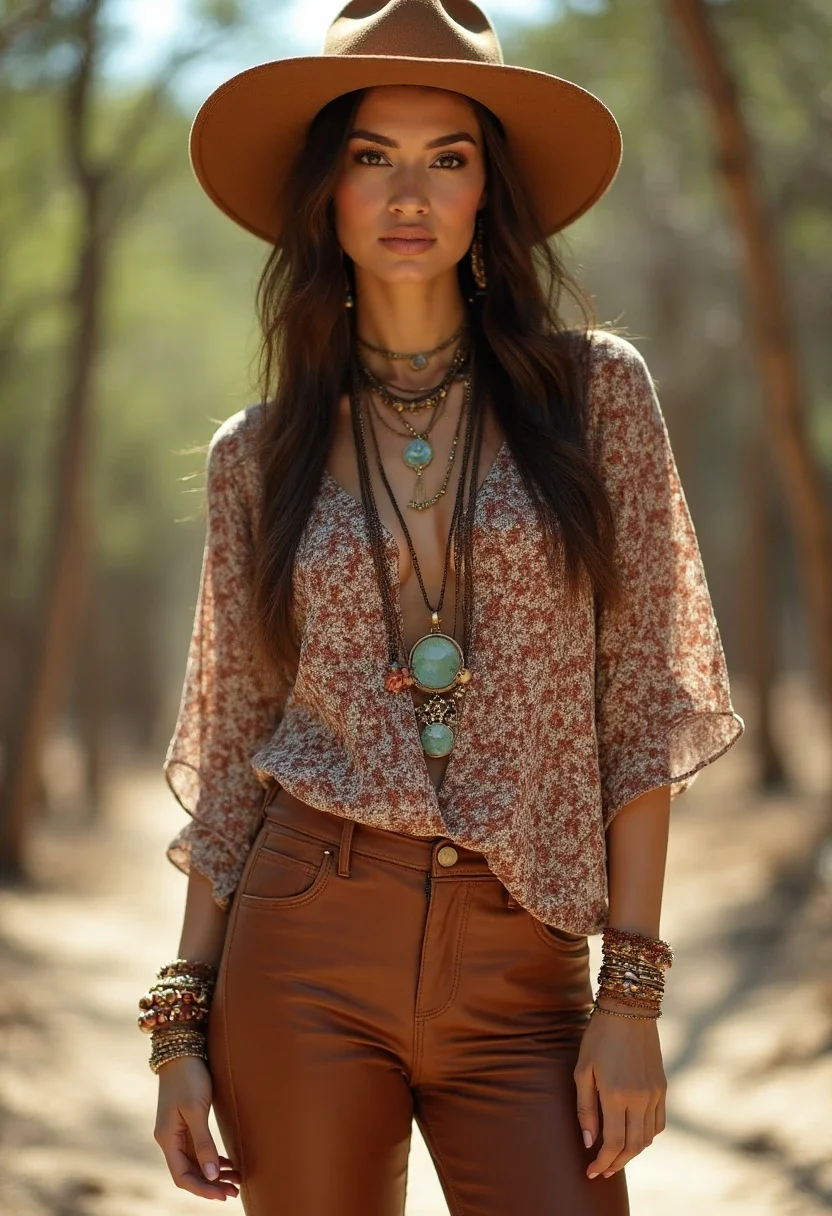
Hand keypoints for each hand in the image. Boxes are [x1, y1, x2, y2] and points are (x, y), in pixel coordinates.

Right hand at [154, 1055, 240, 1200]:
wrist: (183, 1051)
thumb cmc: (189, 1078)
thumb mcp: (196, 1110)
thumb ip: (203, 1143)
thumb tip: (210, 1175)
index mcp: (168, 1139)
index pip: (182, 1176)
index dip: (202, 1189)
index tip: (222, 1195)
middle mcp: (170, 1139)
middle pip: (189, 1172)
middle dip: (211, 1184)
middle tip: (235, 1191)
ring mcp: (177, 1131)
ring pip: (195, 1162)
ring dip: (213, 1173)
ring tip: (235, 1180)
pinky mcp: (186, 1123)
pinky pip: (197, 1150)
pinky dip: (211, 1159)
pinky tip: (226, 1164)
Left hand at [573, 1007, 666, 1179]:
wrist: (630, 1009)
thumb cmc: (599, 1037)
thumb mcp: (583, 1070)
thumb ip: (585, 1109)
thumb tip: (589, 1142)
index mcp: (617, 1094)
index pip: (613, 1143)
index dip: (602, 1163)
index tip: (590, 1172)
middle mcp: (640, 1098)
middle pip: (633, 1147)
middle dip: (616, 1163)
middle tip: (602, 1171)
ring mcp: (655, 1094)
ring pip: (648, 1138)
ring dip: (632, 1153)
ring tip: (615, 1157)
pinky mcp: (663, 1087)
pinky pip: (658, 1123)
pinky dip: (646, 1136)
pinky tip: (632, 1135)